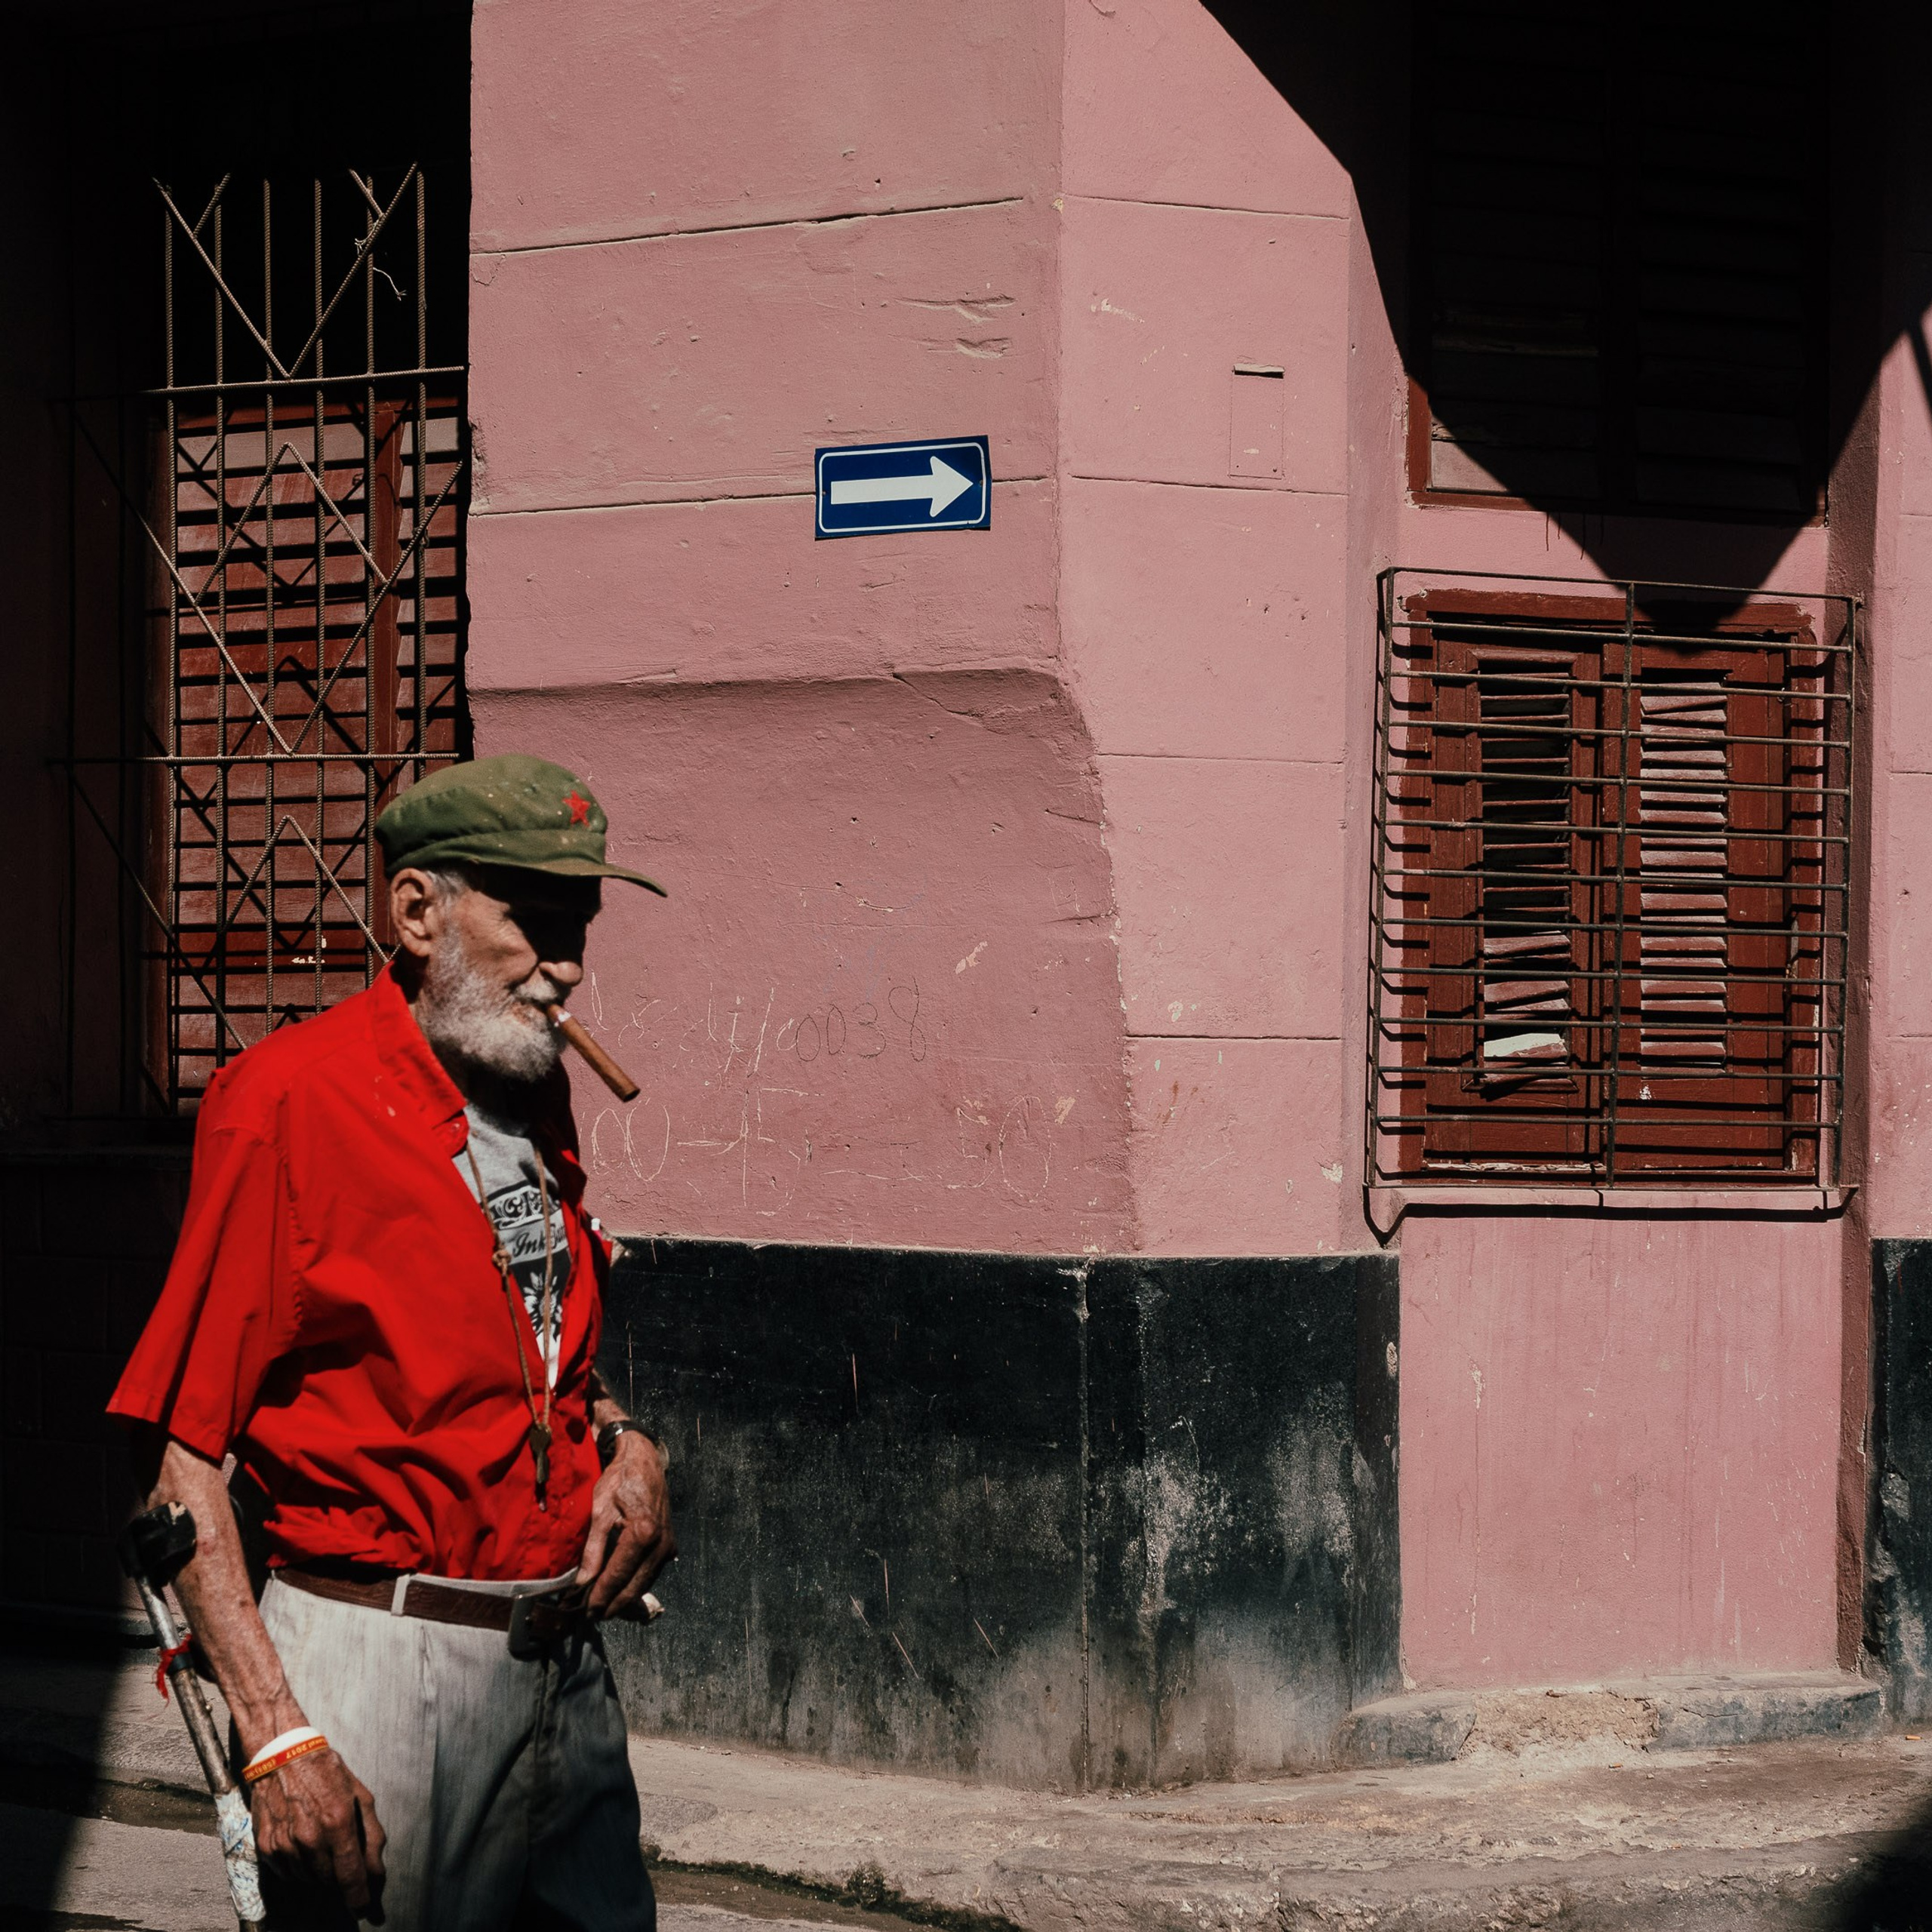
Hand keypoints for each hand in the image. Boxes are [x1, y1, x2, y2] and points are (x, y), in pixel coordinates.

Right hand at [250, 1745, 386, 1915]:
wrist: (283, 1757)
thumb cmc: (326, 1773)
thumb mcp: (360, 1796)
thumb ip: (371, 1836)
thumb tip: (376, 1872)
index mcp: (338, 1822)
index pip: (350, 1875)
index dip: (358, 1897)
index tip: (364, 1908)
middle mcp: (309, 1838)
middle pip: (330, 1881)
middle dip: (341, 1877)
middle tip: (343, 1857)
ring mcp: (285, 1845)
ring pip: (309, 1880)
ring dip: (320, 1872)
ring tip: (322, 1842)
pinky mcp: (267, 1848)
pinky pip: (288, 1874)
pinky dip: (299, 1867)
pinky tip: (303, 1845)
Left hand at [576, 1432, 675, 1616]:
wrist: (645, 1463)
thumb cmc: (619, 1482)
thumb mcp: (600, 1512)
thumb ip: (592, 1550)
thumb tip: (582, 1583)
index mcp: (642, 1534)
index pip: (618, 1576)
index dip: (600, 1596)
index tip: (586, 1611)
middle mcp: (660, 1543)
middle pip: (634, 1586)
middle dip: (613, 1605)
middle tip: (592, 1616)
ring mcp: (668, 1546)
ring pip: (645, 1583)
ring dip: (624, 1598)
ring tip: (603, 1607)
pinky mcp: (670, 1545)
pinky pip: (652, 1573)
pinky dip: (636, 1585)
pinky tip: (620, 1591)